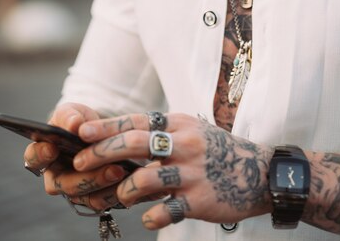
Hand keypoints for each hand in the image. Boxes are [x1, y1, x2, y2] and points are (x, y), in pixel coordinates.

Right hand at [23, 103, 129, 210]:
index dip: (40, 155)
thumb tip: (73, 124)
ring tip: (119, 170)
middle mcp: (56, 175)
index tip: (52, 148)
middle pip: (62, 184)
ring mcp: (73, 189)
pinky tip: (126, 180)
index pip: (33, 158)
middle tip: (101, 163)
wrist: (102, 133)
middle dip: (83, 176)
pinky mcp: (91, 197)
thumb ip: (70, 116)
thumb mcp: (75, 113)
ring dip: (101, 184)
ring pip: (82, 196)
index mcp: (45, 153)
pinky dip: (113, 192)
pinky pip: (99, 202)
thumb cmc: (81, 122)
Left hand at [72, 112, 272, 228]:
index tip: (81, 132)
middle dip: (101, 153)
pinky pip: (167, 211)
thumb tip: (120, 142)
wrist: (260, 172)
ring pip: (145, 178)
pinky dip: (152, 217)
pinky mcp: (201, 199)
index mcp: (179, 125)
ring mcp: (192, 172)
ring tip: (121, 196)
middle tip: (79, 163)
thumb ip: (161, 135)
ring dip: (124, 189)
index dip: (107, 126)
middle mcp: (184, 144)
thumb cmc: (217, 151)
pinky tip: (149, 218)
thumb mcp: (191, 132)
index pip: (137, 121)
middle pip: (135, 143)